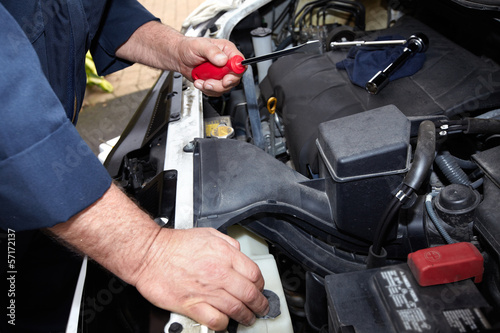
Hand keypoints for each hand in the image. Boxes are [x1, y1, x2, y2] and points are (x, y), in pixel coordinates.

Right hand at [133, 227, 269, 329]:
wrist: (149, 254)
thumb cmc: (173, 244)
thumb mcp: (207, 234)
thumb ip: (227, 243)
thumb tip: (238, 252)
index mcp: (224, 255)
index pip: (254, 274)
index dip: (260, 284)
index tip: (259, 288)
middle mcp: (219, 273)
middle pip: (250, 294)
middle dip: (259, 304)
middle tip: (261, 308)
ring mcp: (206, 291)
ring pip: (236, 309)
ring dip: (246, 317)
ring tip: (248, 319)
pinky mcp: (192, 305)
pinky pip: (215, 320)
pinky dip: (223, 324)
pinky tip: (225, 323)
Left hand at [176, 37, 244, 95]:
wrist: (179, 58)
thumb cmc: (189, 47)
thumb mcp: (200, 46)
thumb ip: (212, 51)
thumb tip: (223, 59)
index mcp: (227, 51)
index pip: (239, 62)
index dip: (236, 72)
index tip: (226, 78)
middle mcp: (226, 62)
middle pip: (234, 78)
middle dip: (220, 84)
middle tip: (208, 82)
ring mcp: (221, 73)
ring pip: (225, 87)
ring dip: (211, 87)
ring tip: (201, 81)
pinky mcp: (215, 81)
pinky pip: (216, 91)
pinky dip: (207, 90)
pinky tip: (200, 82)